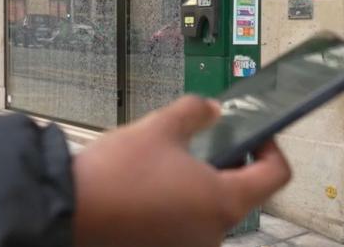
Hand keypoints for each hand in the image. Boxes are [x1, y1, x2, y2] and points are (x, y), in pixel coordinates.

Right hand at [72, 96, 290, 246]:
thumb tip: (213, 110)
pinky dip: (177, 207)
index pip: (275, 175)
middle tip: (197, 145)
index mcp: (223, 201)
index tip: (256, 136)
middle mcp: (213, 233)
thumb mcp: (159, 127)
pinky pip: (184, 227)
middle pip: (240, 195)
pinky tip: (148, 191)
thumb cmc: (116, 172)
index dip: (272, 148)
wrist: (68, 209)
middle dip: (224, 166)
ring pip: (208, 211)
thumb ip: (195, 112)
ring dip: (197, 187)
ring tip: (163, 167)